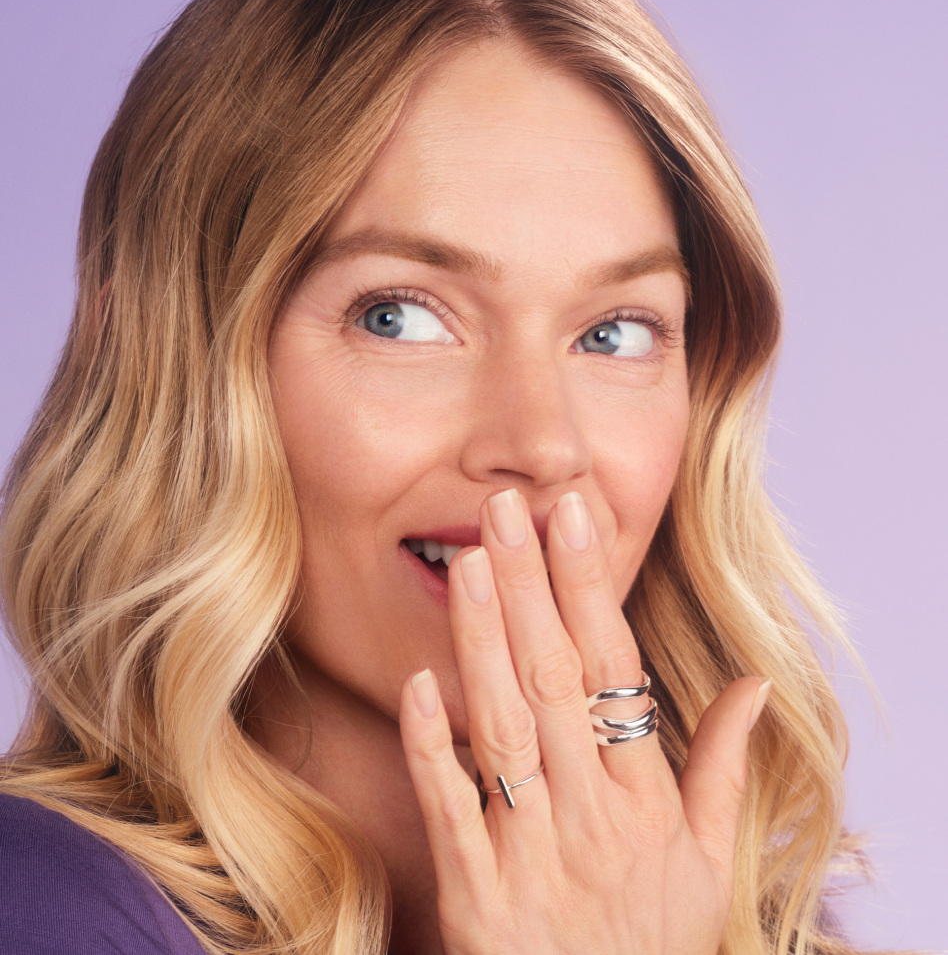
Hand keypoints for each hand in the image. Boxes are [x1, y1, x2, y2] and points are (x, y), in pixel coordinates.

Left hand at [400, 488, 770, 954]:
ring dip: (484, 642)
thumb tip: (755, 686)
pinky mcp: (478, 898)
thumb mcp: (708, 863)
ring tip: (468, 561)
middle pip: (556, 681)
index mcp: (646, 800)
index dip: (591, 590)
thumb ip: (723, 769)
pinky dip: (434, 749)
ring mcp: (533, 856)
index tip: (573, 517)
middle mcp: (592, 817)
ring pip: (506, 730)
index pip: (616, 671)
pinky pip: (452, 813)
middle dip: (528, 587)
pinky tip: (418, 683)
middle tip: (504, 508)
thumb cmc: (652, 939)